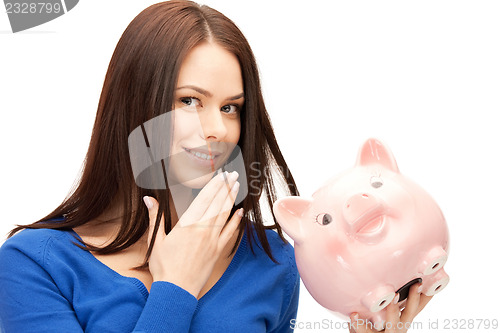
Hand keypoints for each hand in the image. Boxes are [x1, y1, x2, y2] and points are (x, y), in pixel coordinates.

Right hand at [143, 171, 242, 297]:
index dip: (213, 185)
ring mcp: (213, 240)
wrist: (177, 290)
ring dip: (232, 199)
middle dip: (225, 187)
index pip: (204, 199)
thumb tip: (148, 198)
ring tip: (237, 186)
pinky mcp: (218, 251)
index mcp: (187, 224)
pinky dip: (236, 221)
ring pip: (225, 214)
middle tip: (233, 174)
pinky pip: (230, 232)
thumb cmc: (164, 267)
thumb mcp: (156, 240)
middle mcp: (202, 229)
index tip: (220, 175)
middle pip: (217, 203)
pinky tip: (240, 212)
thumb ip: (155, 217)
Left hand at [349, 283, 432, 332]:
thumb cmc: (378, 328)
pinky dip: (359, 323)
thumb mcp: (390, 316)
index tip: (432, 284)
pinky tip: (354, 315)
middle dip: (414, 300)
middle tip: (415, 285)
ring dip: (393, 311)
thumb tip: (400, 279)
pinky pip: (366, 332)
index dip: (425, 297)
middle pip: (410, 313)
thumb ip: (395, 303)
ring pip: (392, 323)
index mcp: (403, 320)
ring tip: (391, 299)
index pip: (417, 307)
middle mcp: (399, 327)